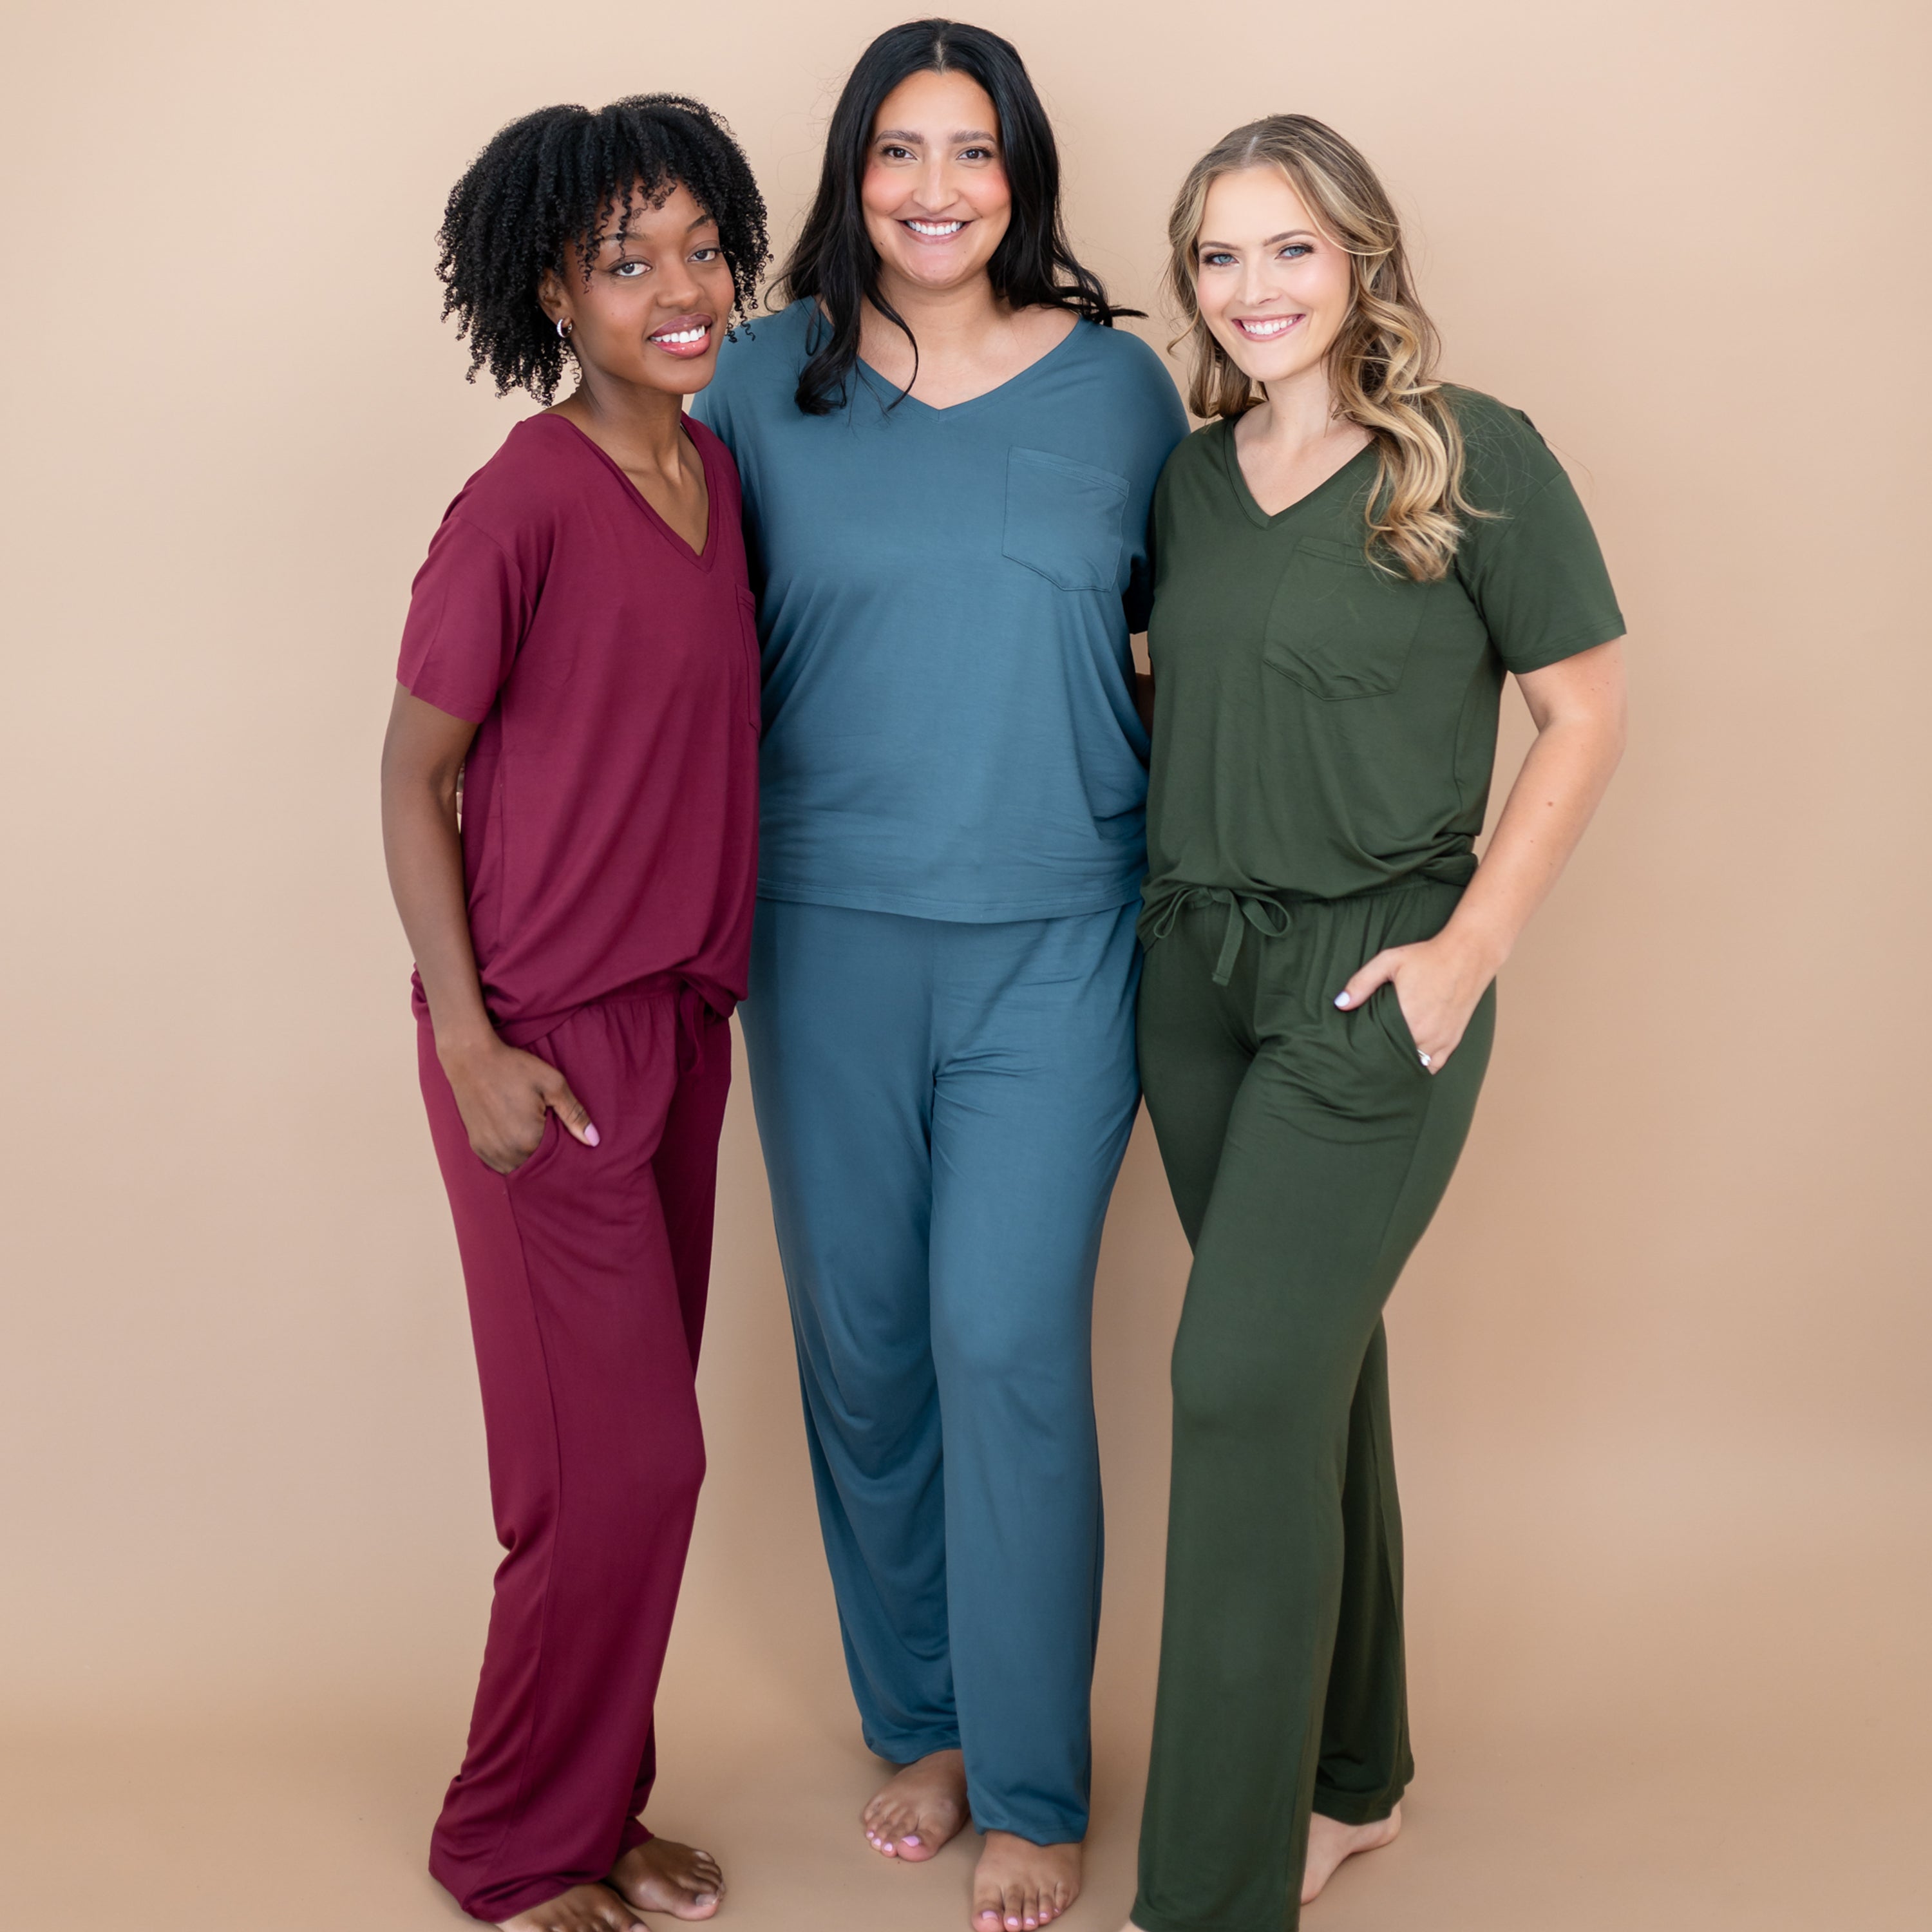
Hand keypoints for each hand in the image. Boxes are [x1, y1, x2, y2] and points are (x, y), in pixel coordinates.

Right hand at [437, 1031, 597, 1172]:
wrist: (471, 1058)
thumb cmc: (514, 1068)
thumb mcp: (552, 1084)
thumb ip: (574, 1114)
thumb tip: (594, 1141)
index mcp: (528, 1140)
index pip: (554, 1160)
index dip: (562, 1151)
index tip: (562, 1136)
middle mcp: (506, 1152)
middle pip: (534, 1166)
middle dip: (544, 1156)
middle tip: (546, 1131)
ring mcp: (488, 1151)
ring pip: (516, 1167)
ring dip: (525, 1158)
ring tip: (530, 1135)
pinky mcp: (476, 1146)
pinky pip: (498, 1163)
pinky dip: (509, 1156)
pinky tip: (514, 1139)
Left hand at [1333, 930, 1494, 1074]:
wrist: (1467, 954)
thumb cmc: (1426, 957)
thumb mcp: (1388, 961)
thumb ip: (1361, 983)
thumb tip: (1340, 1004)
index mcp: (1406, 1017)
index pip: (1378, 1047)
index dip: (1366, 1051)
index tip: (1356, 1051)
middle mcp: (1424, 1033)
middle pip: (1395, 1058)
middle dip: (1381, 1059)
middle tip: (1366, 1059)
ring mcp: (1441, 1039)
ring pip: (1414, 1064)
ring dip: (1400, 1063)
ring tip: (1385, 1061)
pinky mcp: (1453, 1040)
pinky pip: (1435, 1065)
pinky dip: (1422, 1066)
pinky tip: (1409, 1061)